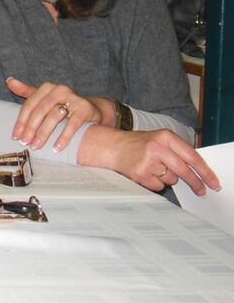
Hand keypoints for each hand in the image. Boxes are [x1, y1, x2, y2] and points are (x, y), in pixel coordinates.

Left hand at [7, 77, 105, 150]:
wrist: (91, 109)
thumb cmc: (61, 104)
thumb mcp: (44, 97)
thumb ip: (26, 90)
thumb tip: (9, 80)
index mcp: (47, 88)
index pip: (30, 105)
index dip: (21, 121)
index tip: (15, 136)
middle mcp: (59, 90)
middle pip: (40, 111)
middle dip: (30, 128)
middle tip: (25, 143)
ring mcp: (73, 99)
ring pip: (54, 117)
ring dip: (43, 133)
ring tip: (37, 146)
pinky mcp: (85, 109)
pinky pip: (72, 125)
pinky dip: (63, 137)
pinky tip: (56, 148)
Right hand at [82, 125, 221, 195]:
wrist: (112, 146)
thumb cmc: (139, 144)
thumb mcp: (159, 140)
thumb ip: (178, 151)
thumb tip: (199, 170)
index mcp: (165, 136)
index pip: (192, 156)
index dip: (205, 171)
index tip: (214, 182)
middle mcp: (157, 147)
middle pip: (184, 170)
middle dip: (195, 183)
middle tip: (202, 191)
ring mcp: (148, 161)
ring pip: (171, 179)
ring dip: (167, 177)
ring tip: (153, 167)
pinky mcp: (140, 174)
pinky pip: (159, 185)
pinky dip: (155, 182)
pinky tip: (146, 172)